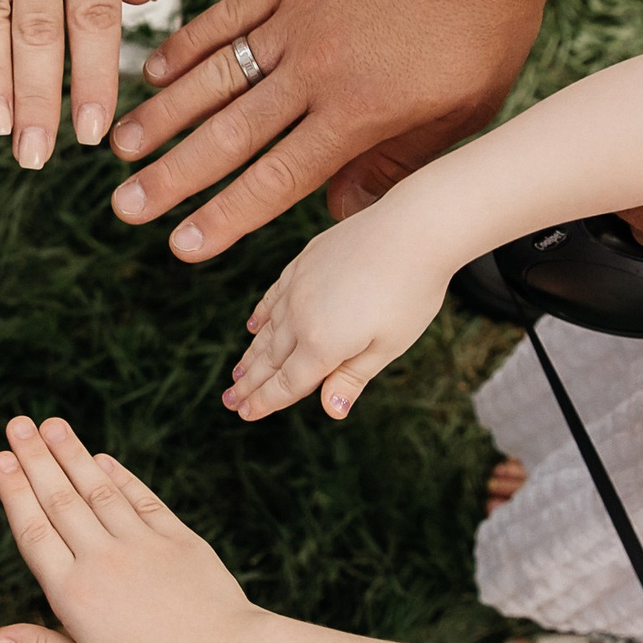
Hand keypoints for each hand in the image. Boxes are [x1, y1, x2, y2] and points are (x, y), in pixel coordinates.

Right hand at [0, 416, 269, 642]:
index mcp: (74, 594)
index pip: (34, 532)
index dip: (15, 492)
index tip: (0, 458)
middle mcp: (103, 559)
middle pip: (61, 500)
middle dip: (35, 458)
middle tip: (16, 424)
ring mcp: (142, 544)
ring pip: (98, 490)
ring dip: (72, 454)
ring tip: (51, 424)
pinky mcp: (178, 539)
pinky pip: (141, 499)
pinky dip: (120, 476)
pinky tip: (103, 459)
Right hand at [107, 0, 548, 258]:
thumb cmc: (487, 21)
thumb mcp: (461, 109)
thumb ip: (395, 162)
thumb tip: (341, 210)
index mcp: (359, 111)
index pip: (277, 177)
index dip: (226, 216)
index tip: (183, 246)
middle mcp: (316, 69)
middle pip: (230, 135)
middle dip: (173, 178)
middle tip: (126, 207)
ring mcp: (299, 18)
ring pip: (216, 76)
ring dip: (164, 115)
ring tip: (121, 146)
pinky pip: (229, 16)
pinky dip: (189, 44)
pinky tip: (156, 70)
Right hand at [224, 196, 453, 420]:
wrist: (413, 228)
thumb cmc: (410, 291)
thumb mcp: (388, 345)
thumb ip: (353, 377)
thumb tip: (330, 411)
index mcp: (323, 343)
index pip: (286, 383)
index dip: (264, 401)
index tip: (244, 414)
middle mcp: (301, 316)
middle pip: (271, 359)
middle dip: (249, 383)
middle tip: (229, 401)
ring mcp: (299, 286)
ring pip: (268, 329)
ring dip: (252, 353)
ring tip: (237, 371)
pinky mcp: (304, 261)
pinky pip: (274, 296)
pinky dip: (262, 315)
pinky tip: (253, 326)